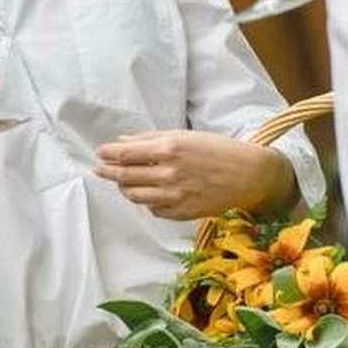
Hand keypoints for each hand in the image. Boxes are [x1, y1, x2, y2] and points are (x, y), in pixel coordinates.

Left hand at [94, 131, 293, 219]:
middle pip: (125, 176)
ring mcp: (175, 196)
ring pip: (135, 196)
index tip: (99, 153)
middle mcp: (169, 174)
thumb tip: (121, 141)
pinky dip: (147, 201)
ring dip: (125, 188)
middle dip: (108, 172)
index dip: (108, 154)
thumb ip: (150, 139)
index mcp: (169, 149)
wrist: (248, 175)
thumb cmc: (216, 150)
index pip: (125, 154)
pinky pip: (154, 209)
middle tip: (100, 169)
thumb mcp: (183, 135)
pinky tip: (150, 193)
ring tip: (123, 182)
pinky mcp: (182, 212)